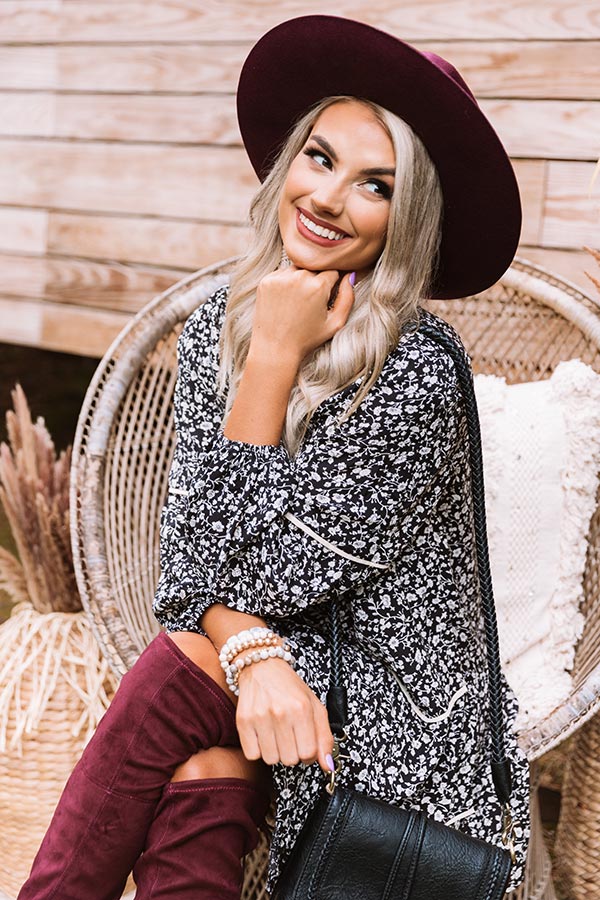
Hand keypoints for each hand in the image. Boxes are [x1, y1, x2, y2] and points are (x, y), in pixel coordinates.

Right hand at [235, 657, 333, 772]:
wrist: (262, 668)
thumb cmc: (289, 687)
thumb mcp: (314, 706)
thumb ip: (325, 737)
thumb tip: (328, 765)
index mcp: (301, 708)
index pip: (308, 753)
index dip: (308, 752)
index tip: (304, 742)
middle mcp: (280, 712)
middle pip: (290, 760)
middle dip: (292, 751)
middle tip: (289, 734)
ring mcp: (260, 717)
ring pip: (271, 760)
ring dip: (275, 751)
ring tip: (276, 733)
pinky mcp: (243, 721)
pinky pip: (252, 754)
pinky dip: (258, 749)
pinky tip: (263, 734)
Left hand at [249, 266, 354, 366]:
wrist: (274, 349)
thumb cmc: (306, 339)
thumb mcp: (335, 323)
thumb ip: (347, 297)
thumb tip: (349, 276)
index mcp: (318, 286)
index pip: (332, 271)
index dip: (331, 284)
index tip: (326, 297)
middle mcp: (299, 277)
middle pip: (314, 269)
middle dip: (315, 282)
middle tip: (310, 304)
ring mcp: (280, 278)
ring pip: (298, 269)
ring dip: (300, 280)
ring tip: (297, 303)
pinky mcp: (266, 281)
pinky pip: (282, 274)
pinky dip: (285, 283)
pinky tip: (285, 302)